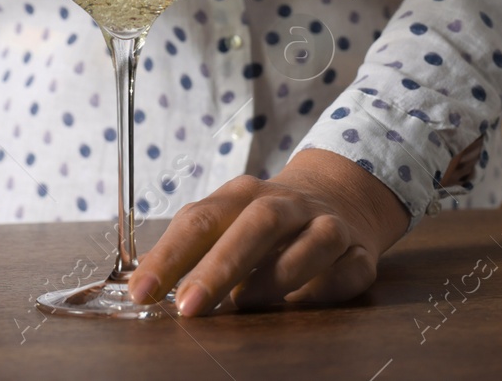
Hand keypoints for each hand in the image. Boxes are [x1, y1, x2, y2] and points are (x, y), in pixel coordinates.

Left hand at [128, 148, 410, 316]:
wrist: (340, 194)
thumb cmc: (267, 220)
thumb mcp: (228, 220)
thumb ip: (194, 249)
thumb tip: (146, 286)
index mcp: (243, 195)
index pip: (201, 219)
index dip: (169, 256)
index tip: (141, 292)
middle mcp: (286, 204)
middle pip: (256, 224)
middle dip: (220, 266)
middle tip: (189, 307)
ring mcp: (326, 225)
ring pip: (310, 242)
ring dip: (276, 276)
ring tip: (245, 303)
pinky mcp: (359, 253)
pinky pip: (347, 270)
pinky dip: (325, 289)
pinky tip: (300, 305)